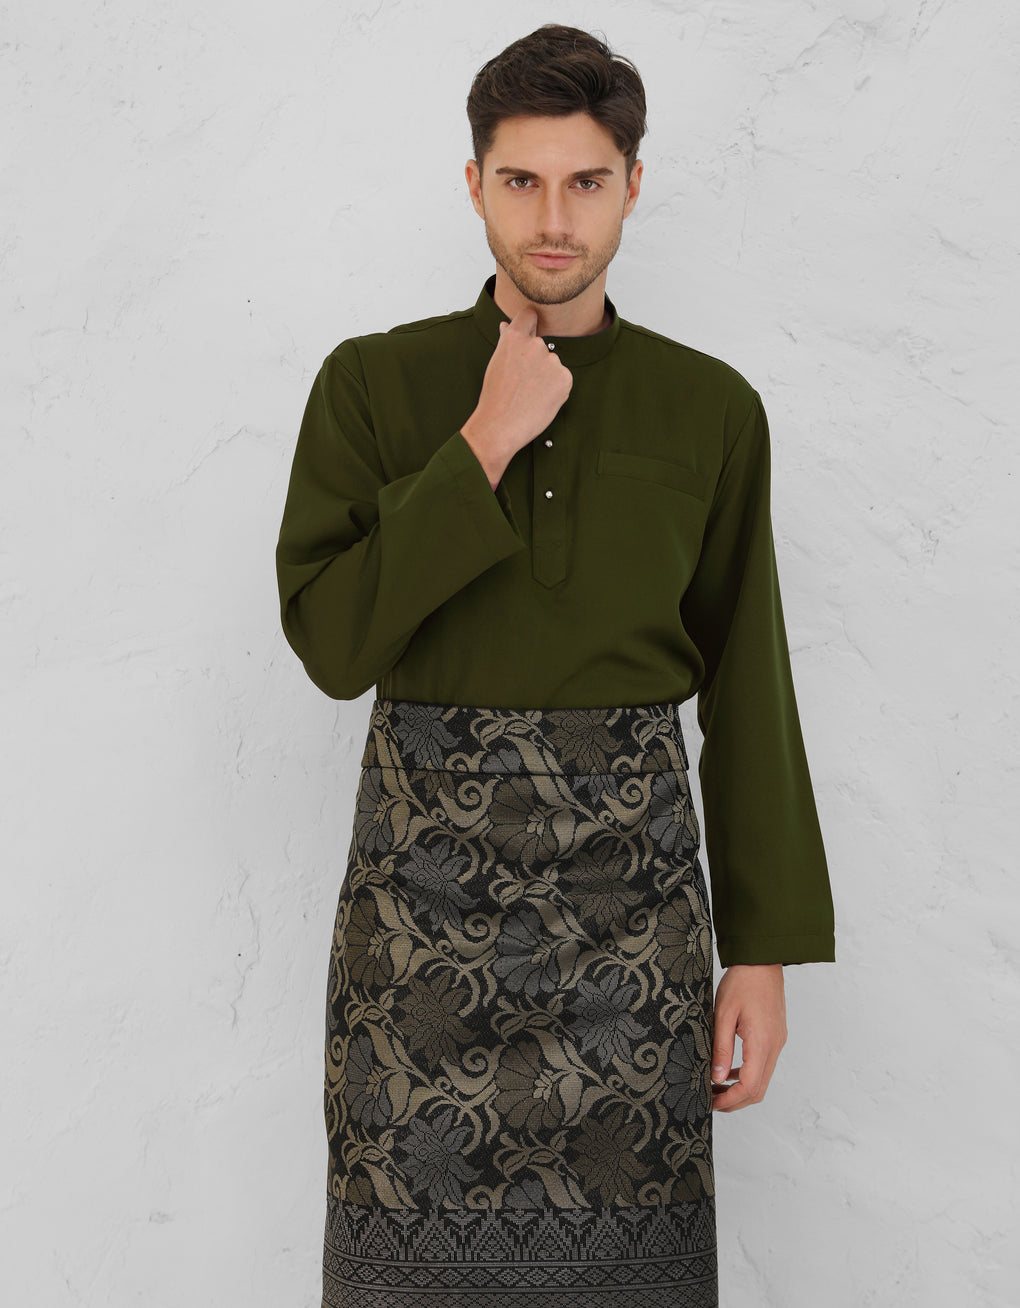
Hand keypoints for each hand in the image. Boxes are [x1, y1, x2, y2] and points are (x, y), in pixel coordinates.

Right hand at [460, 306, 572, 485]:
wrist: (500, 426)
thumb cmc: (495, 397)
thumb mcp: (496, 363)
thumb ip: (507, 341)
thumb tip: (507, 325)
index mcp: (515, 337)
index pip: (529, 315)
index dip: (530, 323)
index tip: (529, 332)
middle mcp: (535, 344)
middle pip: (541, 345)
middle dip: (535, 360)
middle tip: (522, 382)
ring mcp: (552, 361)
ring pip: (553, 364)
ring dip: (546, 376)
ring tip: (530, 394)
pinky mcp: (565, 377)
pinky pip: (563, 379)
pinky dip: (556, 388)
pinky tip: (541, 399)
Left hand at [710, 963, 786, 1111]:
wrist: (762, 960)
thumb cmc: (742, 982)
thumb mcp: (723, 1013)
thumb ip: (721, 1048)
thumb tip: (717, 1078)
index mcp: (762, 1042)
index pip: (750, 1086)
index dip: (730, 1100)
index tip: (711, 1103)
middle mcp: (774, 1046)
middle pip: (759, 1089)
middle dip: (735, 1101)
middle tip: (712, 1101)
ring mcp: (778, 1042)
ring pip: (762, 1079)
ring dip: (741, 1089)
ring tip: (716, 1088)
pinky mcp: (776, 1036)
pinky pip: (763, 1064)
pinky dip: (748, 1074)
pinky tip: (729, 1070)